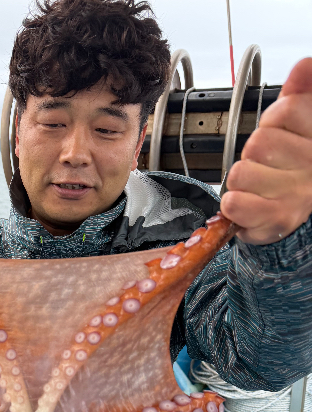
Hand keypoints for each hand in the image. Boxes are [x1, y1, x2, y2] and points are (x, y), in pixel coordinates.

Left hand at [221, 58, 311, 244]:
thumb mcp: (299, 126)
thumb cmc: (292, 168)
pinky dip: (233, 203)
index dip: (272, 119)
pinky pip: (234, 203)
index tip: (277, 132)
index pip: (287, 110)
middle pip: (259, 142)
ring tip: (257, 186)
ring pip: (241, 173)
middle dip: (252, 152)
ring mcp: (295, 195)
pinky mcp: (275, 220)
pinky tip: (248, 203)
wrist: (294, 212)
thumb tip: (304, 65)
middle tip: (266, 164)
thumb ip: (301, 95)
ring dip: (240, 180)